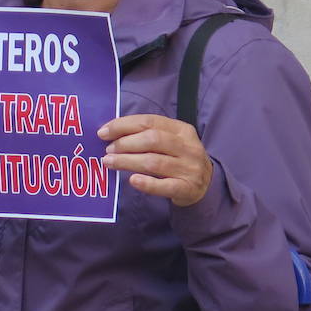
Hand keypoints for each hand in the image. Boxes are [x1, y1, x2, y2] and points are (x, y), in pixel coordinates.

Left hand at [98, 114, 213, 206]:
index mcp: (182, 130)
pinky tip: (132, 180)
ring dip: (128, 161)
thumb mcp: (171, 141)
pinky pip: (164, 186)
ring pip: (154, 162)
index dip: (124, 125)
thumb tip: (111, 132)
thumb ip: (147, 134)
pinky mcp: (187, 189)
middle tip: (108, 150)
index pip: (149, 122)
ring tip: (110, 162)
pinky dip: (147, 183)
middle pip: (152, 140)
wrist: (207, 184)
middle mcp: (188, 147)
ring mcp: (189, 168)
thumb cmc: (179, 158)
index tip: (104, 132)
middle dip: (125, 143)